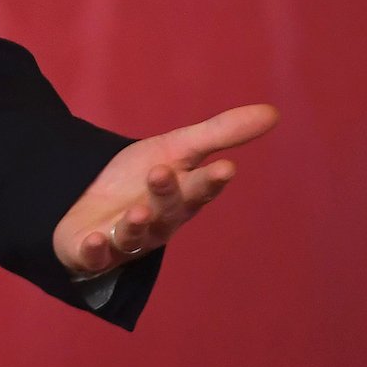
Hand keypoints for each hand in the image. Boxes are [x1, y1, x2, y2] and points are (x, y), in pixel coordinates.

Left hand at [54, 102, 279, 276]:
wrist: (94, 205)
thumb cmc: (142, 179)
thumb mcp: (176, 149)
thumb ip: (220, 133)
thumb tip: (273, 112)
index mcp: (182, 197)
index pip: (200, 187)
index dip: (211, 180)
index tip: (225, 167)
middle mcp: (159, 222)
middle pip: (167, 209)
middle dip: (166, 193)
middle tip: (160, 172)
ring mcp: (127, 239)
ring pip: (134, 234)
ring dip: (135, 225)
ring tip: (136, 211)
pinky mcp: (94, 251)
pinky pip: (95, 254)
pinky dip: (94, 249)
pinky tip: (93, 239)